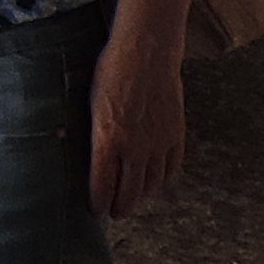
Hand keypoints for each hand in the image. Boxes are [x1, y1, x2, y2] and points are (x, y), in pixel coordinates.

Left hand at [91, 29, 187, 217]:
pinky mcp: (175, 134)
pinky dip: (164, 179)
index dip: (98, 203)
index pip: (102, 187)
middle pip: (129, 193)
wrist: (146, 51)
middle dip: (120, 207)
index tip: (96, 210)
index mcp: (107, 141)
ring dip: (142, 195)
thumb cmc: (111, 71)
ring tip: (136, 197)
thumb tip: (88, 153)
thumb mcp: (91, 103)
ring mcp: (157, 143)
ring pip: (152, 185)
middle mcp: (133, 148)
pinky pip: (171, 167)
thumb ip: (94, 133)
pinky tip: (157, 180)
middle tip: (116, 212)